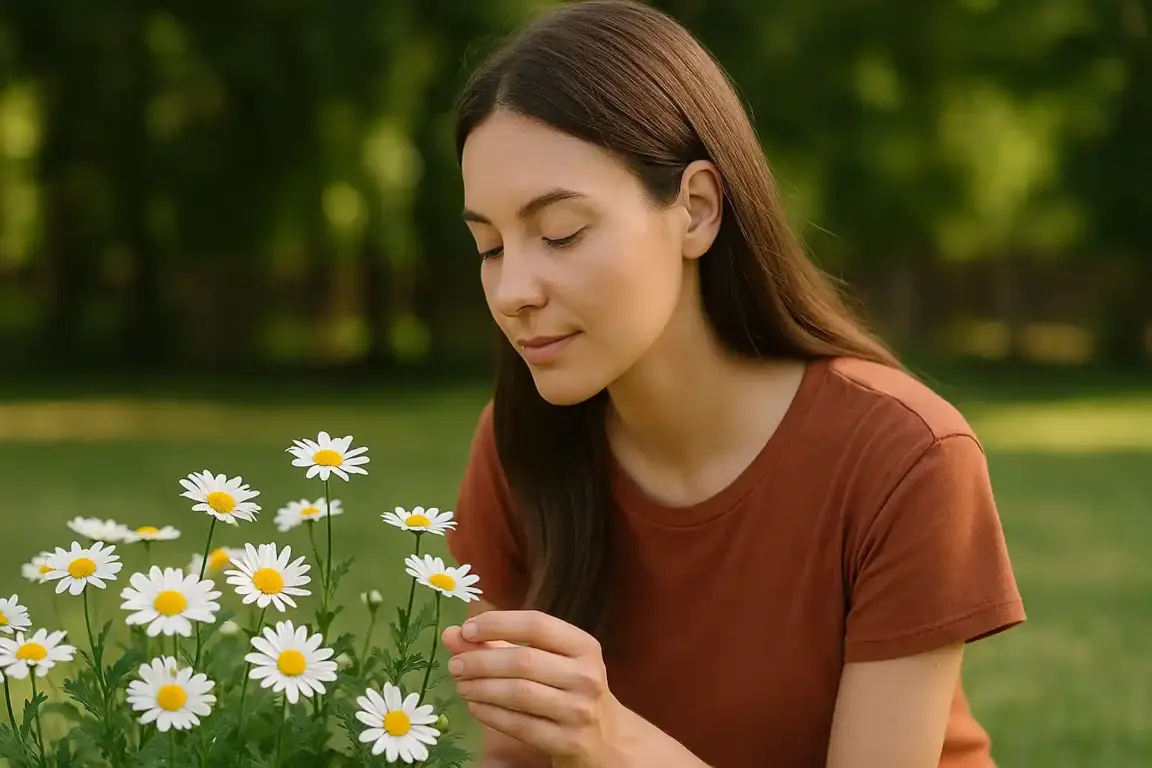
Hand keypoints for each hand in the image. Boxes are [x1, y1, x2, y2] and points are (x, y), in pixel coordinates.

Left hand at [442, 610, 624, 766]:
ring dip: (482, 687)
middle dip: (481, 660)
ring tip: (460, 685)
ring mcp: (578, 710)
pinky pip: (520, 725)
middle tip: (455, 664)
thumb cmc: (569, 688)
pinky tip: (475, 706)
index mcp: (583, 646)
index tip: (467, 629)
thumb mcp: (545, 660)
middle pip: (524, 660)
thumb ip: (499, 644)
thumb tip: (452, 635)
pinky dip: (491, 714)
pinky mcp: (567, 741)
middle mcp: (585, 675)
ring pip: (519, 694)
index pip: (536, 624)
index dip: (498, 624)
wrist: (606, 739)